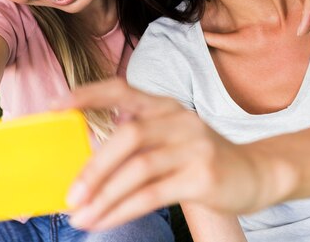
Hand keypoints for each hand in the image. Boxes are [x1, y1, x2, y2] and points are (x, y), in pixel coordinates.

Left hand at [55, 79, 285, 230]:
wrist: (256, 174)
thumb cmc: (199, 158)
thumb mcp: (170, 137)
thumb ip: (136, 140)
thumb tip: (86, 162)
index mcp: (164, 106)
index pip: (120, 88)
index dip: (86, 93)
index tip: (54, 104)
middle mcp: (178, 119)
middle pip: (128, 136)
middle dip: (94, 167)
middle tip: (70, 195)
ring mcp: (193, 146)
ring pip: (138, 168)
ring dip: (104, 196)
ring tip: (80, 217)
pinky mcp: (203, 175)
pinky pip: (152, 194)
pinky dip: (122, 209)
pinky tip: (105, 221)